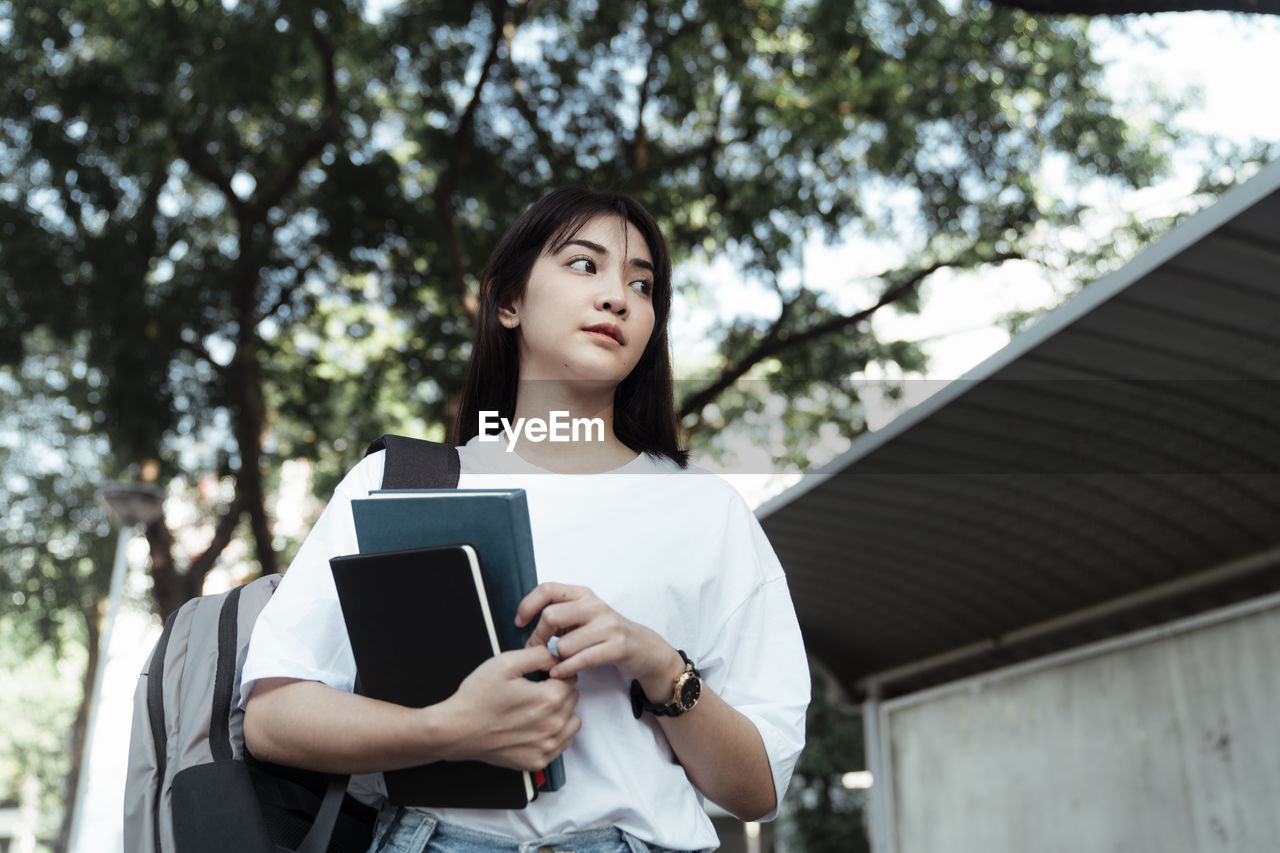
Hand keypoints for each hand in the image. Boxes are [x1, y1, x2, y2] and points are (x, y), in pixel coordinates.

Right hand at [436, 645, 579, 771]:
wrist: (456, 730)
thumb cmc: (477, 697)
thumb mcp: (505, 663)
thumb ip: (538, 654)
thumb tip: (558, 655)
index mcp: (549, 699)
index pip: (571, 678)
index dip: (556, 672)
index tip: (542, 675)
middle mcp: (553, 725)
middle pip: (573, 699)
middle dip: (558, 691)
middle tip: (534, 690)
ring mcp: (546, 747)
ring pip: (572, 722)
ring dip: (561, 713)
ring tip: (537, 709)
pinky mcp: (538, 761)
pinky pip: (561, 744)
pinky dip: (554, 735)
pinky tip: (534, 727)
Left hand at [516, 582, 683, 696]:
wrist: (643, 648)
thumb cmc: (605, 634)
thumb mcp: (583, 616)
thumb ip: (560, 613)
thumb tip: (525, 620)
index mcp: (584, 594)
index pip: (548, 588)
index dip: (528, 604)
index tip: (519, 622)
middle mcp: (595, 606)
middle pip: (551, 616)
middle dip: (538, 637)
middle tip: (535, 650)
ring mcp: (608, 625)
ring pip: (564, 644)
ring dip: (555, 658)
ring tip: (556, 663)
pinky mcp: (617, 646)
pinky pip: (581, 660)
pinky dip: (565, 669)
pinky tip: (560, 673)